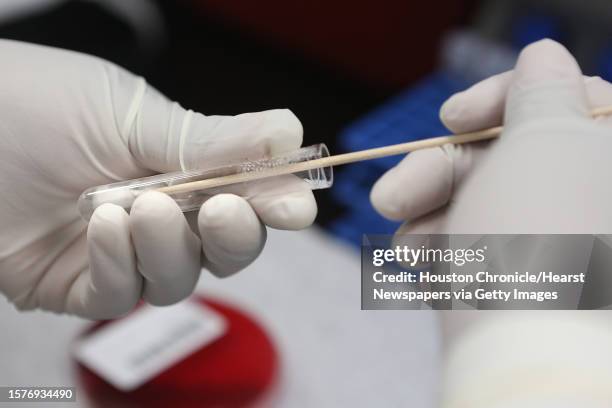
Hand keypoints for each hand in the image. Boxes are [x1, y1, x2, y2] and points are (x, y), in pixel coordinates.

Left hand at [0, 40, 315, 318]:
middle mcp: (159, 216)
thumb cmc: (32, 104)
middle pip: (224, 250)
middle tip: (226, 208)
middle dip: (235, 235)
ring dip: (171, 247)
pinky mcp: (80, 285)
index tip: (295, 205)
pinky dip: (124, 266)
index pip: (245, 196)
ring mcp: (121, 254)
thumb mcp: (129, 114)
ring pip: (179, 278)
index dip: (273, 204)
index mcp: (180, 168)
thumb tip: (291, 135)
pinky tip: (106, 226)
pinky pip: (123, 296)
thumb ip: (211, 140)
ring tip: (142, 207)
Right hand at [370, 39, 611, 406]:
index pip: (566, 98)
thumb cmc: (540, 244)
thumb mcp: (546, 143)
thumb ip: (542, 90)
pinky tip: (427, 273)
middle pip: (505, 157)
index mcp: (609, 161)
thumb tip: (542, 54)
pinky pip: (470, 246)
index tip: (452, 117)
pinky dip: (441, 253)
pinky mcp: (519, 283)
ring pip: (476, 204)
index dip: (501, 98)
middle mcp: (589, 202)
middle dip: (438, 172)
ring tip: (408, 249)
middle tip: (391, 196)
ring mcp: (554, 245)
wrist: (523, 368)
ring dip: (428, 217)